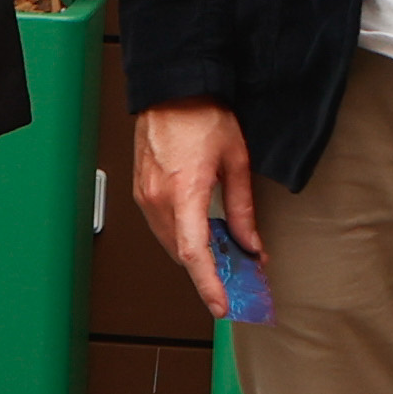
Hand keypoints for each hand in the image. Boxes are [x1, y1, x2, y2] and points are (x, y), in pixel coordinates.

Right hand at [130, 99, 262, 321]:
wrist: (172, 88)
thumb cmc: (200, 114)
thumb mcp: (235, 161)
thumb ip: (243, 208)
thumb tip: (251, 243)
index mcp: (184, 191)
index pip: (195, 253)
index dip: (208, 284)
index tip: (221, 305)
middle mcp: (157, 198)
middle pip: (182, 254)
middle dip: (208, 272)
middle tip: (236, 281)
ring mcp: (145, 196)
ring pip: (171, 243)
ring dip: (195, 255)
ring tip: (224, 258)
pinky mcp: (142, 191)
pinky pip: (162, 227)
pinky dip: (182, 238)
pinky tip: (203, 235)